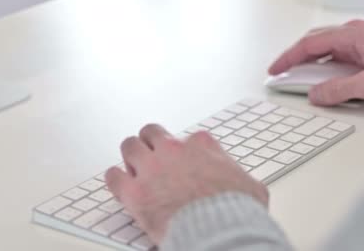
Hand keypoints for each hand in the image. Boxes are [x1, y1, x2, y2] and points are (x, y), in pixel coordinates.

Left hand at [105, 124, 267, 243]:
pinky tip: (120, 186)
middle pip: (151, 133)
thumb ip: (238, 178)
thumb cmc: (236, 213)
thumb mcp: (250, 187)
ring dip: (131, 157)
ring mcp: (151, 168)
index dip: (182, 152)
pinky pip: (112, 176)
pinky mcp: (134, 191)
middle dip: (150, 143)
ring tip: (133, 168)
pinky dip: (115, 180)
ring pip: (129, 147)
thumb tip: (244, 186)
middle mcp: (173, 150)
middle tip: (150, 156)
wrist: (220, 231)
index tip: (183, 161)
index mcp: (201, 146)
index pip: (186, 138)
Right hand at [269, 20, 363, 105]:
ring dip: (312, 60)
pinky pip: (340, 53)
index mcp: (352, 35)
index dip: (289, 57)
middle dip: (296, 57)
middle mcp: (356, 33)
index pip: (309, 44)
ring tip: (301, 76)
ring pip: (328, 47)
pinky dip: (326, 63)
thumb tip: (316, 94)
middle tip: (283, 72)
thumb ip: (339, 90)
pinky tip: (327, 76)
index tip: (275, 69)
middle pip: (316, 41)